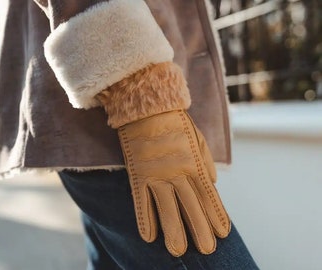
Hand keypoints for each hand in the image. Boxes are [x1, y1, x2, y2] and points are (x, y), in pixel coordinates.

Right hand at [118, 110, 230, 256]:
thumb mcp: (197, 138)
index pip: (208, 195)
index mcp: (194, 164)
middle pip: (191, 206)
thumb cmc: (175, 122)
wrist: (149, 107)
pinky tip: (149, 237)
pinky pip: (141, 200)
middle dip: (200, 229)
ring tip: (178, 251)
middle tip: (206, 250)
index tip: (223, 234)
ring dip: (173, 230)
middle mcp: (178, 173)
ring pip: (167, 207)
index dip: (216, 215)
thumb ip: (205, 162)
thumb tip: (213, 183)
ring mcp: (157, 175)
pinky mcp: (139, 173)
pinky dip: (145, 218)